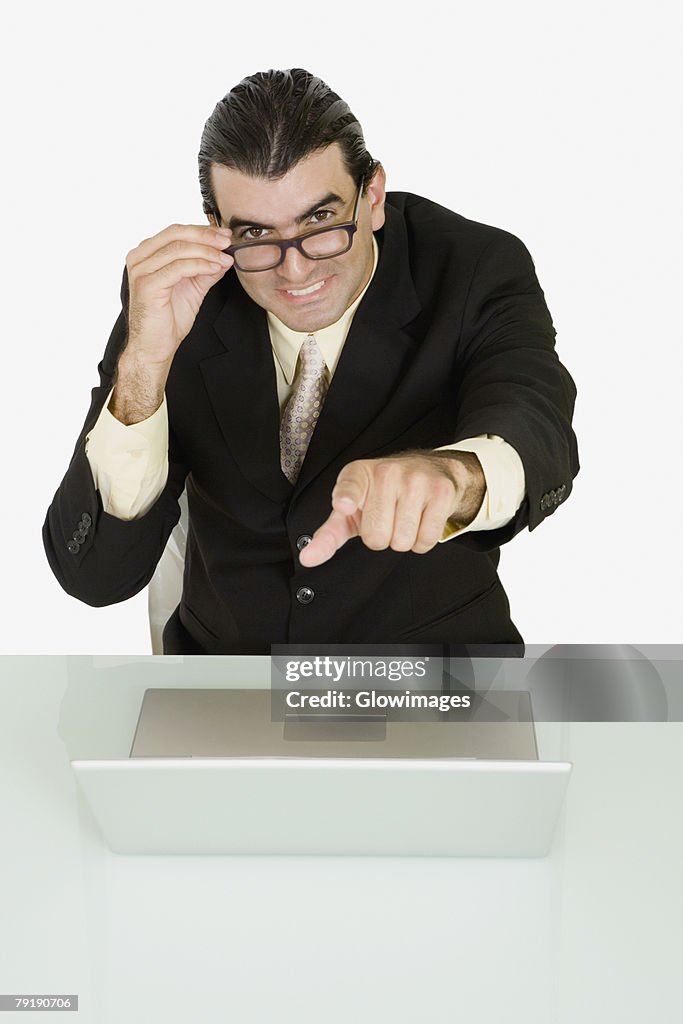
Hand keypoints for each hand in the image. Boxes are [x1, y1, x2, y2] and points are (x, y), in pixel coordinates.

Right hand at [112, 224, 233, 422]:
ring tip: (225, 258)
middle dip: (206, 236)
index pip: (176, 232)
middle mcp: (139, 258)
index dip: (203, 230)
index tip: (225, 235)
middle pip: (176, 233)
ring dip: (207, 251)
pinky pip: (178, 267)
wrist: (155, 348)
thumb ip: (205, 269)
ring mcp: (140, 270)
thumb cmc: (167, 320)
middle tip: (227, 241)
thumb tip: (224, 254)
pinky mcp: (147, 285)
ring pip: (178, 249)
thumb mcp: (193, 288)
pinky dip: (200, 265)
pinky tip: (215, 268)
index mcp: (146, 254)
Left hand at [299, 451, 485, 567]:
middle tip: (387, 518)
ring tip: (404, 518)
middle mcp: (385, 473)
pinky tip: (421, 520)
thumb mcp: (351, 511)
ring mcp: (415, 481)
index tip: (344, 505)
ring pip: (402, 541)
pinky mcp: (440, 492)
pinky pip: (426, 539)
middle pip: (376, 537)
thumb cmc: (382, 495)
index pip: (350, 487)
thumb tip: (308, 558)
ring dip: (403, 540)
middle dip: (381, 537)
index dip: (347, 498)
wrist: (429, 470)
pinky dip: (422, 541)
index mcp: (357, 475)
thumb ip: (329, 535)